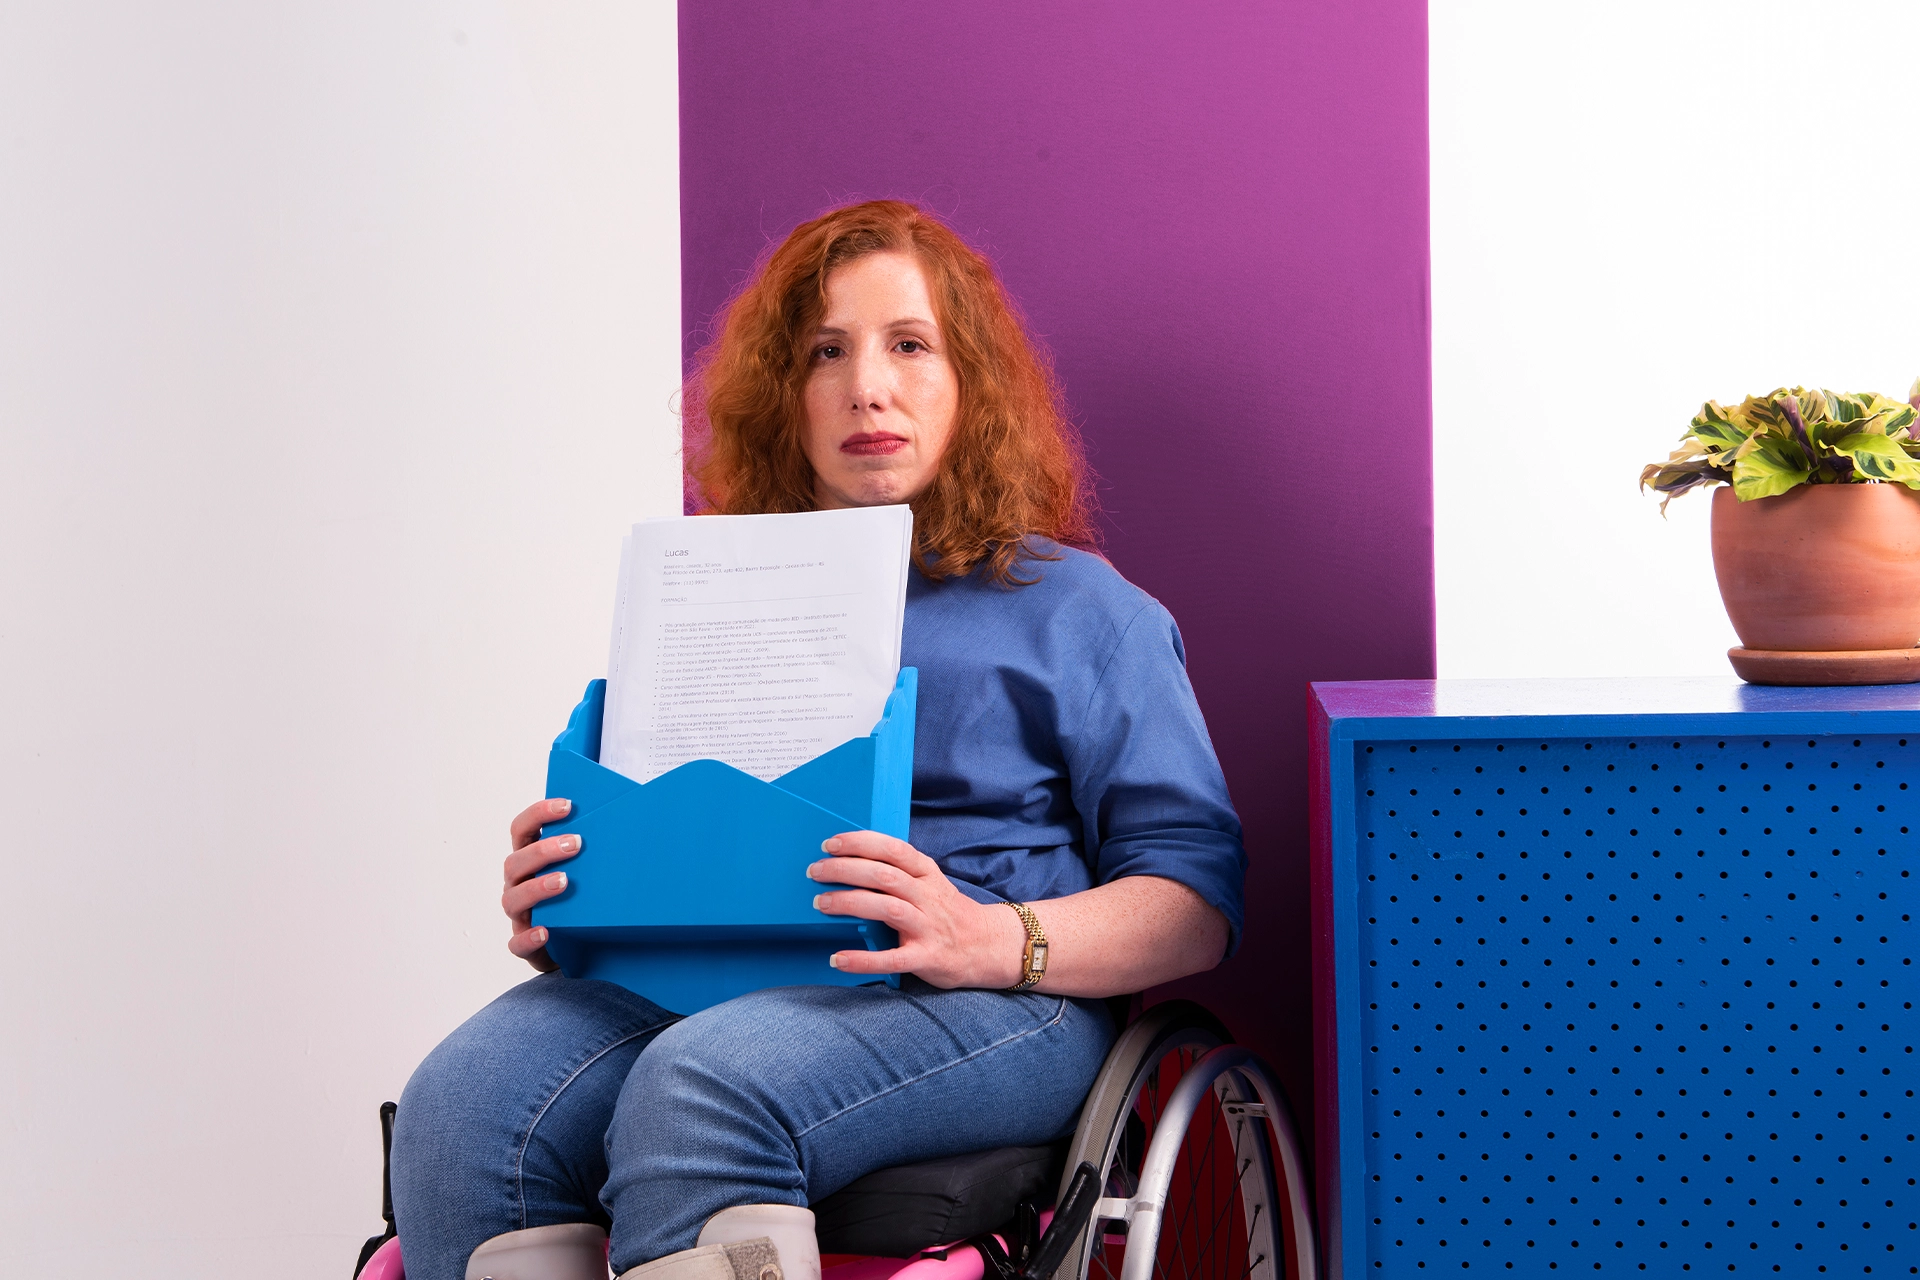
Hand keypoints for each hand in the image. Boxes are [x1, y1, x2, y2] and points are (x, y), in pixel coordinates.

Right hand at [503, 797, 579, 971]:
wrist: (581, 944)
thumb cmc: (581, 898)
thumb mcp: (586, 869)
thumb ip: (594, 847)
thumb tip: (632, 816)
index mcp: (530, 860)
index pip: (522, 830)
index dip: (538, 814)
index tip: (567, 805)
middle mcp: (519, 884)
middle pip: (515, 862)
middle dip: (543, 851)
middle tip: (575, 844)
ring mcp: (520, 915)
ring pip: (513, 899)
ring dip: (537, 887)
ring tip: (564, 881)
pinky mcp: (525, 945)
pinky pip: (518, 944)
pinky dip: (528, 938)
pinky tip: (545, 931)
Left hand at [808, 831, 1026, 989]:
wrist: (989, 946)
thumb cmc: (948, 913)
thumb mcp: (931, 883)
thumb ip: (900, 872)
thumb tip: (852, 860)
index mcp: (927, 873)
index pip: (893, 849)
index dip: (860, 844)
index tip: (831, 844)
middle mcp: (928, 897)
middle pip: (884, 876)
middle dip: (845, 870)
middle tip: (815, 871)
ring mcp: (928, 927)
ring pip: (887, 908)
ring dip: (850, 904)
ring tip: (820, 904)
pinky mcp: (927, 957)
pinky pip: (892, 958)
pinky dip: (863, 960)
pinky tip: (838, 958)